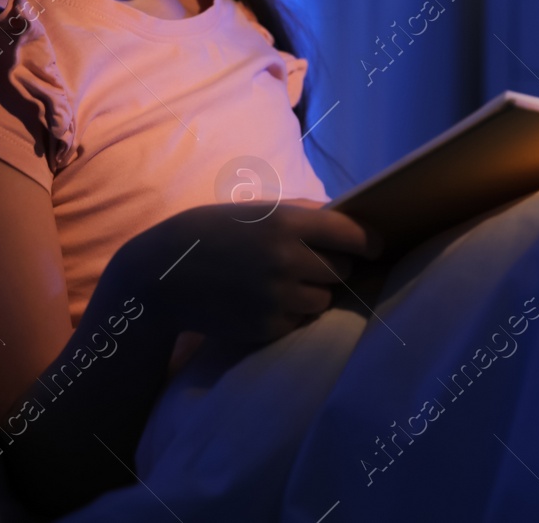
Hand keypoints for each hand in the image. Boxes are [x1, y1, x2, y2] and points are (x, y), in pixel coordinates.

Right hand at [119, 197, 381, 346]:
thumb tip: (350, 219)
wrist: (162, 276)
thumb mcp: (257, 210)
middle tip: (310, 261)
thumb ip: (305, 213)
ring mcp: (277, 297)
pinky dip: (292, 314)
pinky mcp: (267, 327)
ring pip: (324, 299)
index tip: (376, 246)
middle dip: (333, 265)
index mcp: (286, 223)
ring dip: (315, 292)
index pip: (351, 235)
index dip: (369, 242)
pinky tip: (265, 301)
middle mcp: (286, 260)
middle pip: (342, 269)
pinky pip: (300, 322)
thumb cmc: (213, 233)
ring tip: (284, 282)